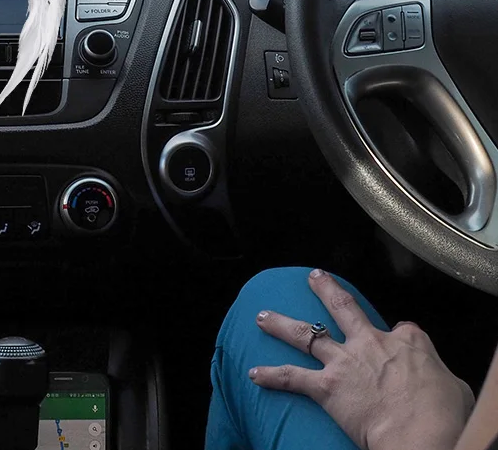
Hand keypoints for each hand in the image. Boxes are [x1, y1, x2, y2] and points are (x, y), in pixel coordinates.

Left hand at [249, 268, 473, 449]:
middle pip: (343, 307)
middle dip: (325, 289)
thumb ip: (439, 376)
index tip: (402, 345)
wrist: (421, 433)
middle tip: (312, 277)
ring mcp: (344, 362)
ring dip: (281, 324)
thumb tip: (438, 383)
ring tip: (262, 316)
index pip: (403, 331)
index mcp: (408, 342)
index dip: (402, 338)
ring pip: (306, 334)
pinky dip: (272, 375)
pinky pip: (292, 378)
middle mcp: (370, 343)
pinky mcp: (326, 386)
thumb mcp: (455, 388)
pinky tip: (255, 373)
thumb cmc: (445, 416)